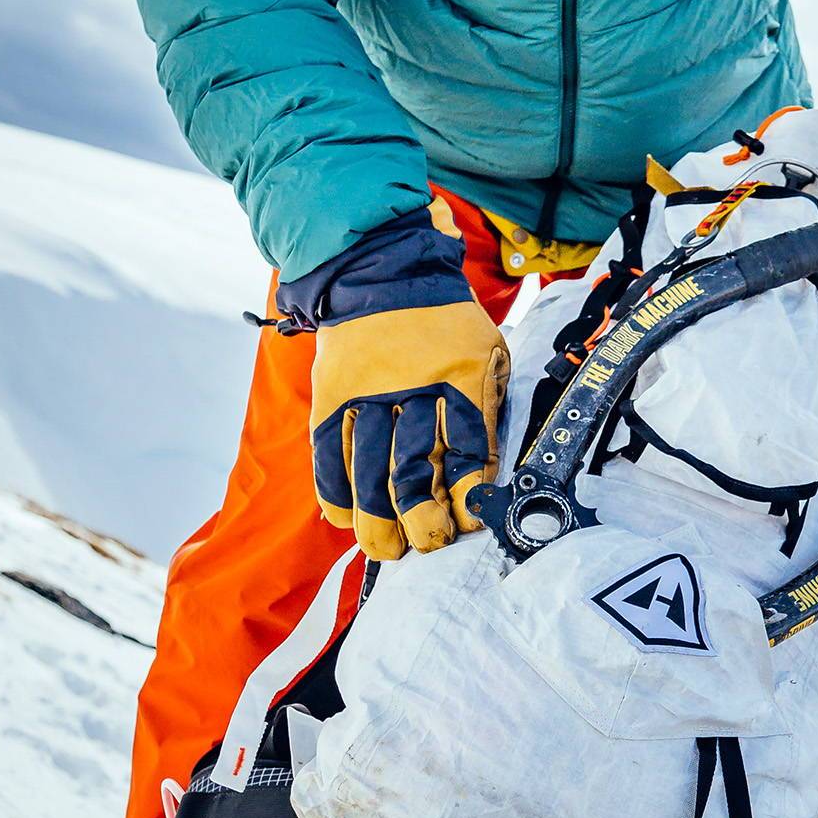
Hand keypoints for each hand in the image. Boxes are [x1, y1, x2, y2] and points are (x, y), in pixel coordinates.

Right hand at [277, 209, 508, 558]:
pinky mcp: (333, 395)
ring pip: (369, 470)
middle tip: (426, 543)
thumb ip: (486, 405)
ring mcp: (367, 393)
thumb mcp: (486, 349)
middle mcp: (412, 387)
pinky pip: (330, 452)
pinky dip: (335, 490)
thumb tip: (482, 474)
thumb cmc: (446, 321)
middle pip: (414, 467)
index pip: (468, 448)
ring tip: (386, 548)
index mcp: (461, 375)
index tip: (467, 522)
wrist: (383, 269)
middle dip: (421, 517)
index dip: (466, 493)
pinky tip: (345, 518)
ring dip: (377, 518)